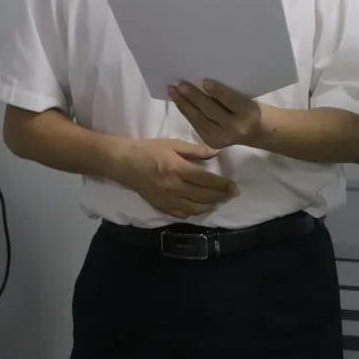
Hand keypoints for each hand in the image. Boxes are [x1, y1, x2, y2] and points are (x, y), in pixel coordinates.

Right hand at [111, 138, 237, 218]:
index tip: (234, 185)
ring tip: (219, 201)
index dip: (222, 185)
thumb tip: (216, 153)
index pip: (206, 180)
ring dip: (209, 206)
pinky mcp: (160, 206)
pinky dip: (193, 213)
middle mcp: (174, 187)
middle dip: (221, 196)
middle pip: (203, 196)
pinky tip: (200, 208)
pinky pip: (180, 214)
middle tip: (232, 194)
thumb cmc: (149, 150)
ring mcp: (166, 199)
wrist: (124, 163)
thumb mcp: (172, 144)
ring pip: (194, 208)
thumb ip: (195, 150)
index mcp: (178, 170)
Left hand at [169, 80, 264, 149]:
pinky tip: (179, 101)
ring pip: (199, 119)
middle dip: (193, 97)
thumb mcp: (245, 98)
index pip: (231, 100)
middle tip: (180, 84)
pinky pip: (196, 125)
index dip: (217, 91)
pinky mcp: (212, 143)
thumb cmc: (249, 108)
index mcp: (248, 114)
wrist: (257, 132)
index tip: (204, 80)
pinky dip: (186, 112)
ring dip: (183, 104)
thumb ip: (227, 93)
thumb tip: (202, 83)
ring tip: (173, 91)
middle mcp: (234, 128)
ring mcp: (222, 138)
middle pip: (211, 110)